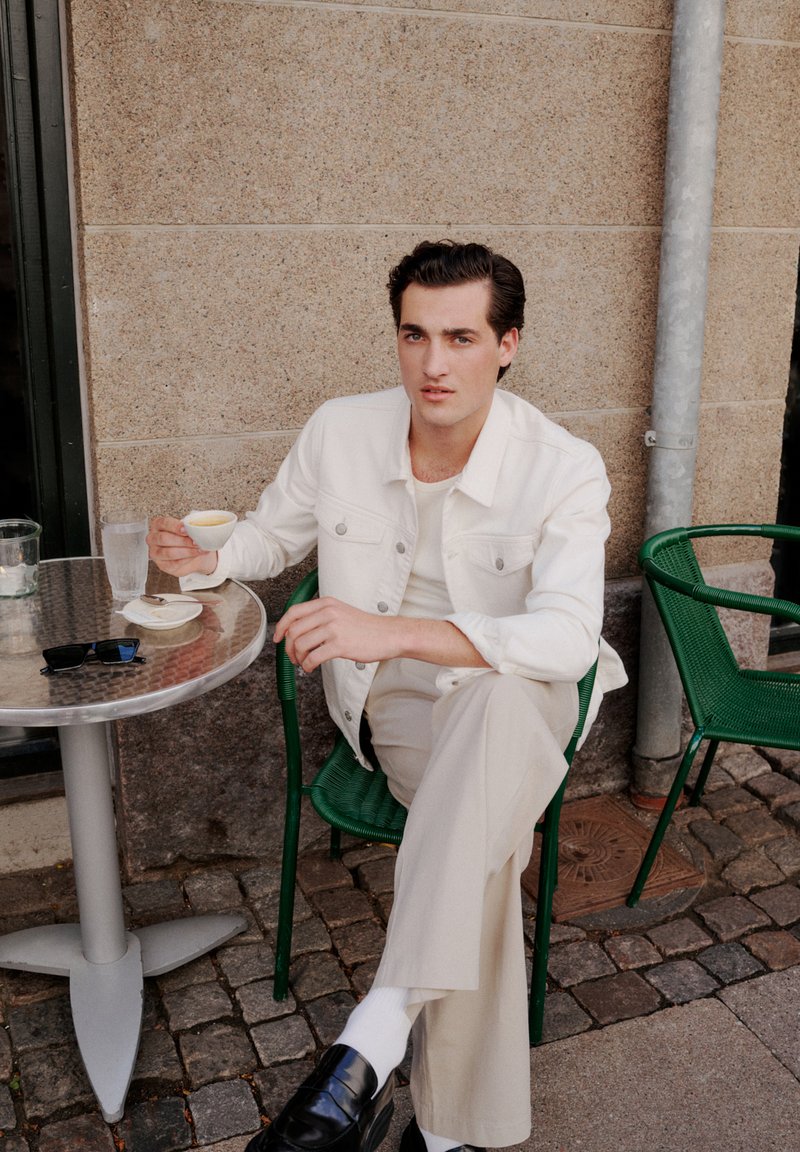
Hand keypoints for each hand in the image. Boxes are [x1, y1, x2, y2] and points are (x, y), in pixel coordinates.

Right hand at [147, 515, 217, 577]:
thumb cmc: (186, 538)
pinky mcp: (162, 565)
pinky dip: (186, 560)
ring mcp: (155, 553)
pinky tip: (195, 556)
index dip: (174, 526)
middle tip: (195, 542)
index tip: (186, 529)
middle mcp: (153, 538)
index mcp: (157, 525)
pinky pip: (173, 563)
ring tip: (199, 549)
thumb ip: (190, 527)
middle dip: (182, 541)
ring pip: (168, 552)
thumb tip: (199, 528)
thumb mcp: (189, 529)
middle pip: (164, 538)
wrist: (192, 554)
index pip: (163, 523)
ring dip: (186, 551)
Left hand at [273, 597, 402, 672]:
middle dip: (288, 647)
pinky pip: (313, 657)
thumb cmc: (367, 627)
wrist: (389, 635)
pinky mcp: (340, 645)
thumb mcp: (341, 612)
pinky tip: (311, 667)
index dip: (281, 626)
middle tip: (293, 656)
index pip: (294, 612)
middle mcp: (328, 613)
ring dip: (297, 658)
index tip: (277, 638)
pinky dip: (307, 665)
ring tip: (303, 663)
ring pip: (300, 644)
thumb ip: (321, 616)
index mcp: (326, 604)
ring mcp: (334, 628)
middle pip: (293, 630)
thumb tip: (299, 630)